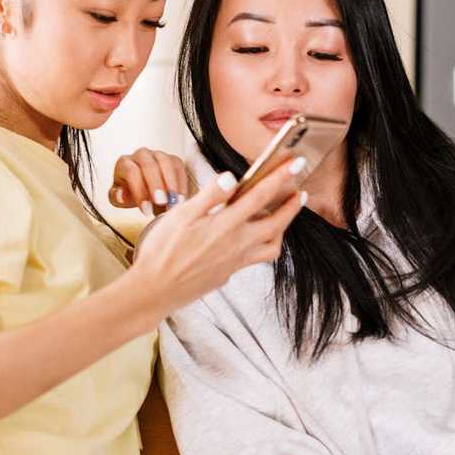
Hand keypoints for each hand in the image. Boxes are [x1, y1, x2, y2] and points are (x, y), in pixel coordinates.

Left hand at [109, 148, 193, 216]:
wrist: (146, 191)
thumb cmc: (131, 193)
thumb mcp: (121, 198)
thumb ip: (119, 197)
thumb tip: (122, 195)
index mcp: (124, 163)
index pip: (131, 172)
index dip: (139, 191)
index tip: (146, 210)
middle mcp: (140, 155)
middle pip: (148, 165)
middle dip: (156, 185)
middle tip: (162, 203)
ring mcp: (158, 155)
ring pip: (165, 162)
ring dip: (171, 183)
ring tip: (174, 202)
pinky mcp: (173, 159)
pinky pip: (178, 167)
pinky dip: (181, 184)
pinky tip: (180, 198)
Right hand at [129, 156, 306, 316]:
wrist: (154, 290)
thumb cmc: (162, 251)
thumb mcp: (181, 215)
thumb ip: (209, 196)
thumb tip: (231, 176)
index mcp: (225, 225)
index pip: (261, 196)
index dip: (281, 177)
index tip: (296, 164)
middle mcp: (237, 245)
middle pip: (276, 223)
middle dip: (291, 206)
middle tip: (300, 193)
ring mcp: (235, 262)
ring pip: (272, 245)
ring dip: (282, 229)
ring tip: (283, 216)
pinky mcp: (229, 273)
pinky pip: (257, 258)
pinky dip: (265, 245)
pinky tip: (255, 238)